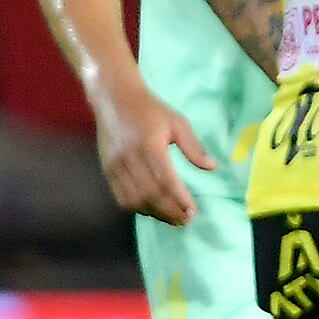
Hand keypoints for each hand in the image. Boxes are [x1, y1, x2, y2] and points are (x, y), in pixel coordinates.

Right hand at [90, 77, 210, 225]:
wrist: (115, 98)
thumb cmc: (151, 110)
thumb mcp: (178, 123)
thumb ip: (194, 147)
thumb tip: (212, 167)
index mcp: (149, 145)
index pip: (166, 180)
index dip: (180, 199)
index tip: (193, 211)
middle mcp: (129, 157)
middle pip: (150, 195)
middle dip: (169, 212)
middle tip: (185, 220)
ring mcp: (115, 165)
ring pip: (134, 200)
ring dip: (154, 214)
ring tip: (172, 218)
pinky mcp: (107, 169)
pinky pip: (121, 197)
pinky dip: (137, 208)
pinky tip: (152, 210)